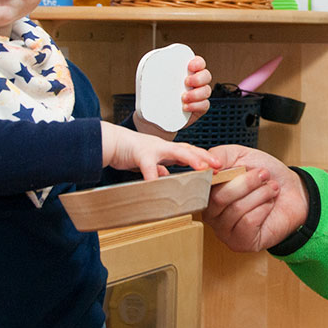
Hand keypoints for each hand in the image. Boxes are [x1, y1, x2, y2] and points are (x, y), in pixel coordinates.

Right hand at [101, 121, 219, 181]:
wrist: (110, 142)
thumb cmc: (129, 151)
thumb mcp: (148, 162)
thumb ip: (159, 168)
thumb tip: (167, 178)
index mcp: (166, 149)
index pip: (190, 151)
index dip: (204, 157)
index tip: (218, 165)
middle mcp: (163, 147)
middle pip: (188, 149)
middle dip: (204, 156)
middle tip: (218, 165)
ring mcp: (153, 148)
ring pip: (175, 151)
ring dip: (190, 158)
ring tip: (202, 168)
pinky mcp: (139, 153)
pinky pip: (148, 167)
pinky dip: (154, 177)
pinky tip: (159, 185)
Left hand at [133, 55, 212, 137]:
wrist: (155, 120)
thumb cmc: (155, 99)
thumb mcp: (152, 85)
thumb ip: (154, 75)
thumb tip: (145, 68)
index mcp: (185, 73)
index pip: (198, 62)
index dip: (198, 62)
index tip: (190, 66)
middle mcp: (195, 83)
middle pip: (206, 75)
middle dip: (198, 78)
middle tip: (186, 82)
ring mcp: (198, 96)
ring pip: (207, 90)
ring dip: (197, 93)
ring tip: (183, 98)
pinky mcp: (199, 109)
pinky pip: (204, 105)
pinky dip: (196, 105)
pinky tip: (185, 107)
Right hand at [203, 144, 308, 252]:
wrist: (294, 191)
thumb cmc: (266, 174)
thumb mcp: (242, 155)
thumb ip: (220, 155)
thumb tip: (208, 165)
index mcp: (207, 192)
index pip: (200, 186)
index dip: (216, 174)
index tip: (238, 165)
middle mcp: (211, 214)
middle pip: (218, 198)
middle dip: (246, 182)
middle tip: (264, 175)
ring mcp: (224, 231)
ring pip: (236, 209)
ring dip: (260, 194)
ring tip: (271, 189)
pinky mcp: (240, 242)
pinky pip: (248, 222)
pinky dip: (263, 208)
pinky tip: (269, 205)